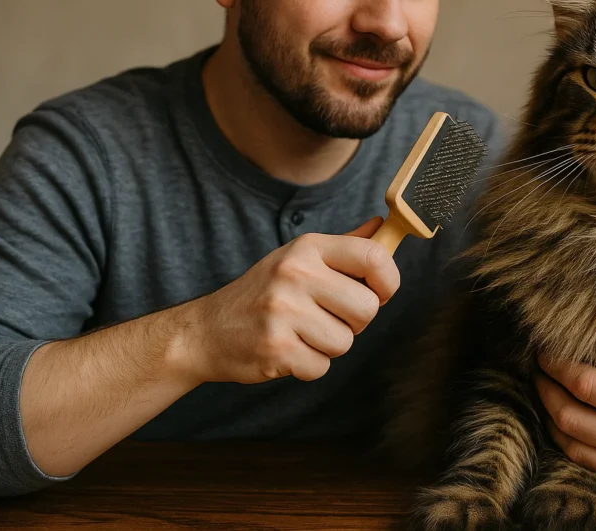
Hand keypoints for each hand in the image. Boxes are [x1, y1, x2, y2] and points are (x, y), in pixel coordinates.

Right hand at [174, 217, 399, 384]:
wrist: (207, 330)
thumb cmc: (264, 293)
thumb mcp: (299, 258)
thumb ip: (344, 246)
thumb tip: (382, 227)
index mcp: (307, 249)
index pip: (374, 257)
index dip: (389, 280)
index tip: (380, 292)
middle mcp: (295, 275)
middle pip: (367, 308)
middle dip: (355, 322)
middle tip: (328, 318)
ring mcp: (283, 312)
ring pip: (345, 342)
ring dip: (329, 346)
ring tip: (302, 333)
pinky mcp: (276, 348)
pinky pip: (322, 366)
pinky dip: (309, 365)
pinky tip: (288, 350)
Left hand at [536, 321, 595, 496]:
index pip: (586, 386)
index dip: (557, 365)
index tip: (544, 347)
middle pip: (569, 418)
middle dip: (546, 389)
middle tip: (538, 367)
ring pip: (573, 448)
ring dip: (552, 418)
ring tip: (547, 390)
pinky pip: (592, 467)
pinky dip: (572, 443)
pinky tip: (570, 419)